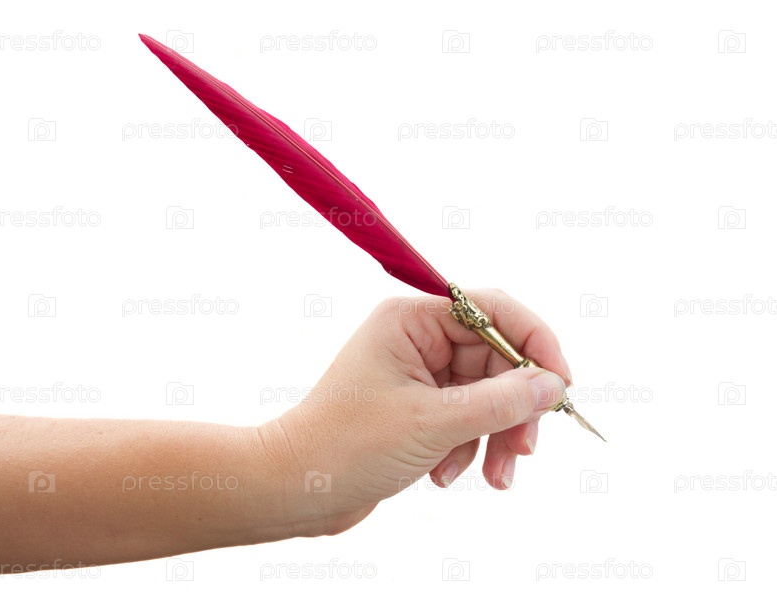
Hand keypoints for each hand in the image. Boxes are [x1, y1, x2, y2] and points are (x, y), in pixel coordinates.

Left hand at [259, 289, 570, 537]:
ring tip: (495, 477)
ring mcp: (418, 372)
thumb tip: (553, 385)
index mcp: (412, 319)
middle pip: (496, 358)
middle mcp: (417, 338)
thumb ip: (500, 401)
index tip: (562, 384)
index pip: (493, 310)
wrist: (295, 489)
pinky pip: (466, 417)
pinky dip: (468, 447)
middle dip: (514, 408)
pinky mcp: (418, 405)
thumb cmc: (346, 445)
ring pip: (485, 393)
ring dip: (495, 435)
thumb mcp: (433, 424)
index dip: (535, 342)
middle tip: (526, 448)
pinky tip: (446, 474)